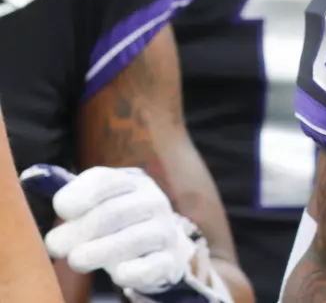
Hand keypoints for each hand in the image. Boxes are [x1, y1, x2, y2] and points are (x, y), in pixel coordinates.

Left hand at [28, 165, 231, 302]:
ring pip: (132, 240)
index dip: (78, 196)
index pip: (104, 181)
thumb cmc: (117, 222)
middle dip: (79, 231)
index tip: (61, 211)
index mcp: (134, 181)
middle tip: (56, 246)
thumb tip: (32, 177)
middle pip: (113, 213)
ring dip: (98, 252)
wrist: (159, 246)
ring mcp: (165, 230)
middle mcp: (154, 201)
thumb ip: (70, 191)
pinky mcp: (168, 260)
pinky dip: (131, 271)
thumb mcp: (100, 200)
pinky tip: (117, 273)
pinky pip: (151, 266)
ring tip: (76, 260)